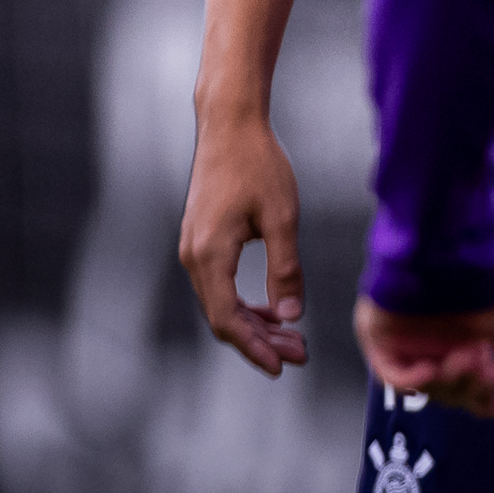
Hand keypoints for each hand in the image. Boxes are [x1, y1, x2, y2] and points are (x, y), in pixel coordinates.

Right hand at [179, 111, 308, 376]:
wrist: (229, 126)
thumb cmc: (258, 165)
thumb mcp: (282, 216)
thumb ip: (285, 267)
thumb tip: (291, 315)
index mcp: (209, 256)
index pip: (227, 319)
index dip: (255, 347)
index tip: (283, 365)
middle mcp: (193, 258)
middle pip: (223, 316)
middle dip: (261, 340)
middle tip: (300, 354)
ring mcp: (194, 250)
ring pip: (222, 302)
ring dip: (255, 322)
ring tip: (293, 337)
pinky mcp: (202, 241)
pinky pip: (221, 284)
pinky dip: (245, 301)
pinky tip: (273, 308)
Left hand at [355, 286, 493, 419]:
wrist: (454, 254)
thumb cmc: (488, 285)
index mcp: (471, 341)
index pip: (476, 389)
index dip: (489, 401)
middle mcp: (440, 345)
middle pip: (454, 393)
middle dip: (474, 390)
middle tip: (489, 371)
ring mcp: (410, 344)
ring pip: (428, 388)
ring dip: (450, 381)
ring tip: (466, 357)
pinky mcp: (382, 340)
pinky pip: (393, 376)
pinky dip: (414, 380)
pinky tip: (432, 369)